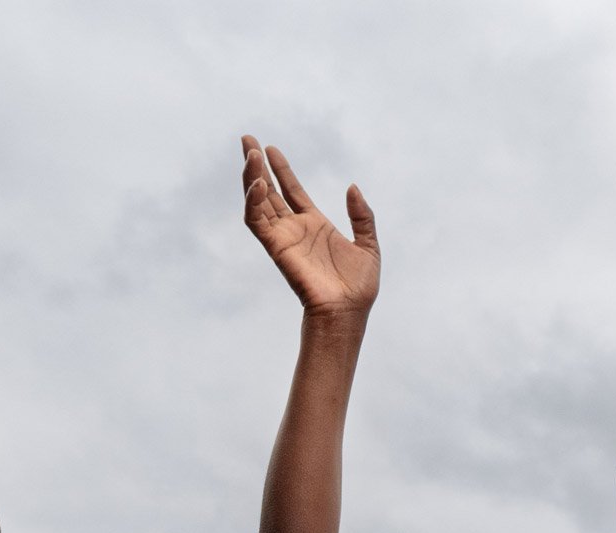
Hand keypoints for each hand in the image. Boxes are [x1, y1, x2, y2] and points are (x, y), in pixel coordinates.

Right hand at [241, 135, 379, 318]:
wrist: (348, 311)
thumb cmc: (359, 287)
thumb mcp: (369, 245)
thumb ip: (362, 216)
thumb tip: (352, 187)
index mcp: (315, 225)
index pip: (292, 190)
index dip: (281, 169)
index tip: (270, 148)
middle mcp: (295, 228)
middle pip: (269, 190)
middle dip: (256, 165)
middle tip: (246, 139)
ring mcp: (283, 237)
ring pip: (258, 201)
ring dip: (251, 176)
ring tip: (250, 153)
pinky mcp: (276, 247)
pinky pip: (257, 221)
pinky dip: (253, 200)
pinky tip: (258, 182)